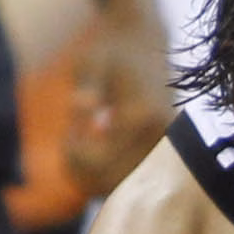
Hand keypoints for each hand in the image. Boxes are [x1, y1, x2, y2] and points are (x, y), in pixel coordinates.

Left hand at [65, 13, 175, 197]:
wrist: (145, 45)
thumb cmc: (112, 53)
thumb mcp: (91, 61)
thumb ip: (86, 85)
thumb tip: (80, 107)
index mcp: (144, 115)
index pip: (100, 160)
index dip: (73, 152)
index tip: (68, 131)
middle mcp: (161, 138)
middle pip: (110, 181)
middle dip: (82, 167)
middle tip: (74, 137)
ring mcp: (164, 151)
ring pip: (119, 189)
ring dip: (93, 175)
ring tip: (86, 144)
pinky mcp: (162, 158)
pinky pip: (129, 185)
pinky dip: (107, 178)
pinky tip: (98, 153)